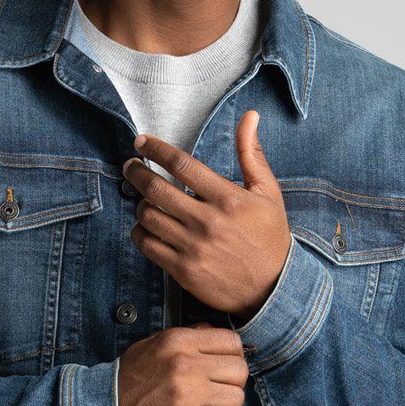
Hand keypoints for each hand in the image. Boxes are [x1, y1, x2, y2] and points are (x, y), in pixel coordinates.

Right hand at [117, 321, 248, 405]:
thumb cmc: (128, 381)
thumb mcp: (152, 346)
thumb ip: (185, 337)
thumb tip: (211, 331)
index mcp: (178, 341)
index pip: (232, 342)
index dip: (233, 356)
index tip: (224, 367)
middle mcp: (185, 364)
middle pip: (240, 370)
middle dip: (232, 382)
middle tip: (217, 389)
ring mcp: (188, 393)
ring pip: (236, 398)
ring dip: (224, 405)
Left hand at [122, 111, 291, 322]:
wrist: (273, 288)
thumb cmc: (270, 237)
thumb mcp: (267, 192)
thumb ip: (251, 154)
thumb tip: (249, 116)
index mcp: (228, 199)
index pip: (182, 165)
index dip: (156, 149)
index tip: (141, 142)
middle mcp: (208, 222)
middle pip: (156, 190)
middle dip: (136, 173)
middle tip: (131, 167)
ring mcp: (194, 249)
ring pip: (148, 217)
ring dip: (140, 204)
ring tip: (144, 200)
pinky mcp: (184, 271)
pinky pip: (147, 246)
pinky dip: (140, 232)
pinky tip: (146, 226)